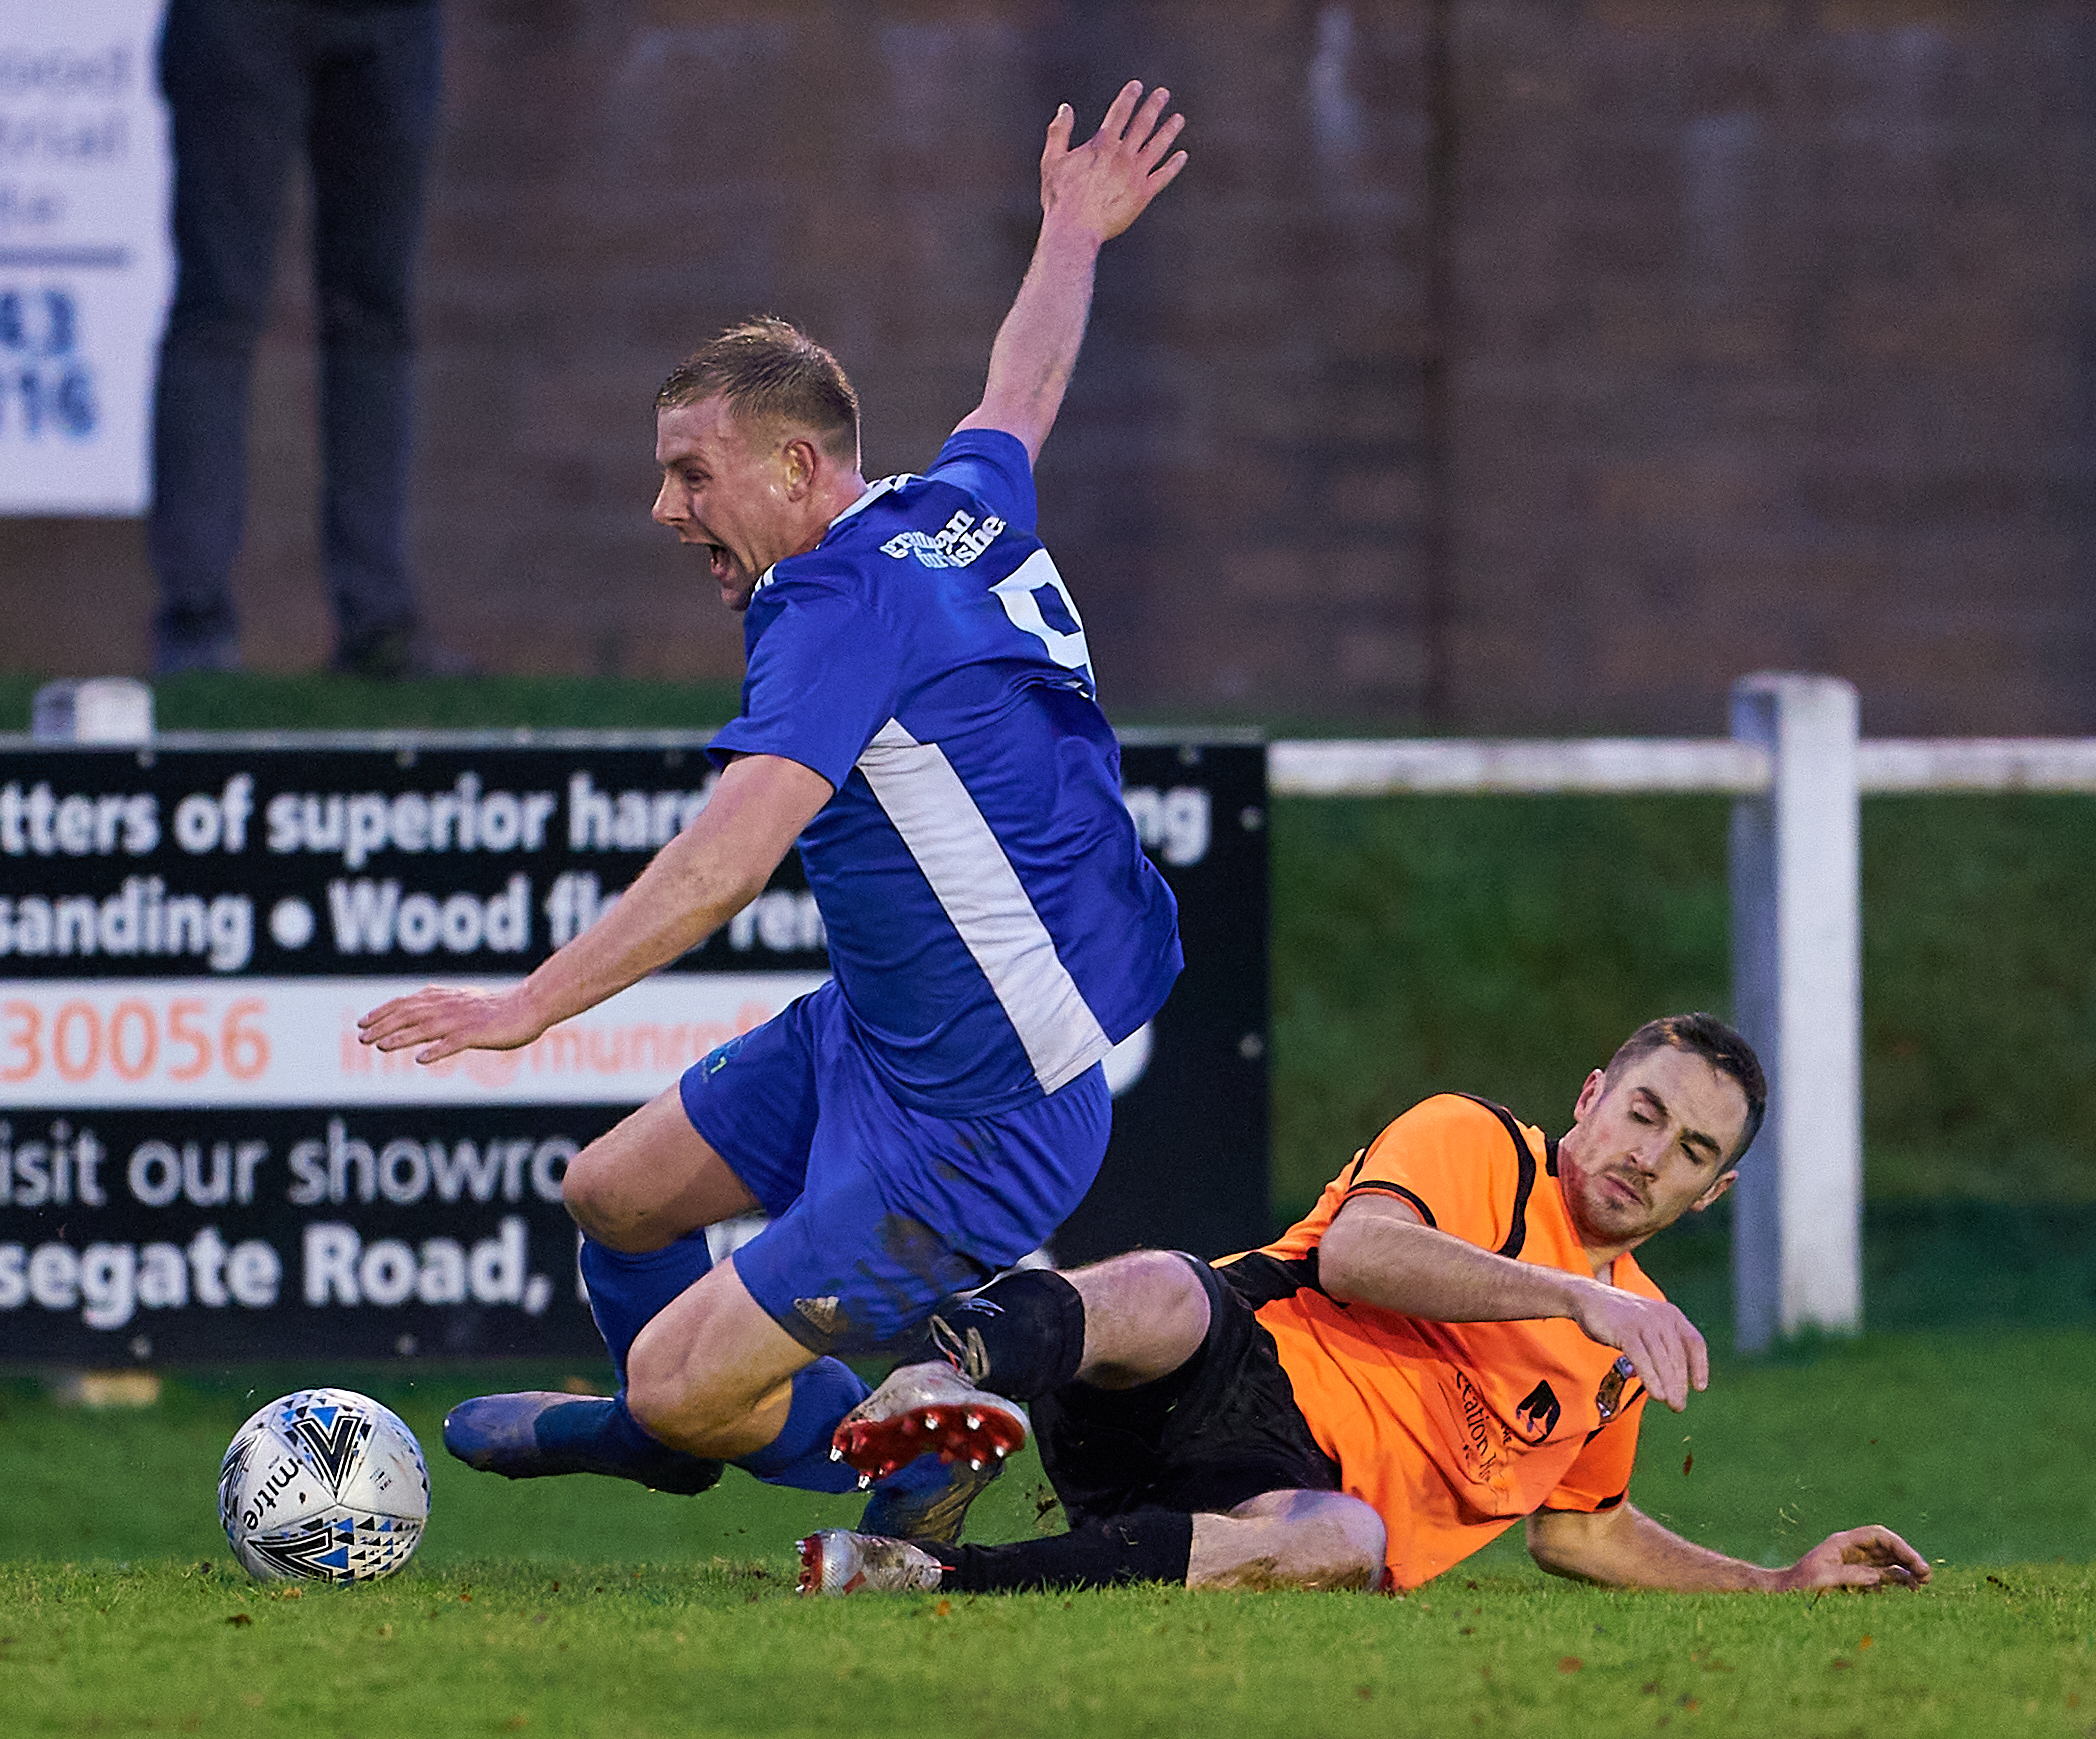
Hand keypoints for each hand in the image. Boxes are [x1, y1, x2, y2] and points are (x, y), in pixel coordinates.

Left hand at [357, 984, 545, 1064]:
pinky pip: (455, 1042)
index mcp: (445, 998)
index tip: (363, 1022)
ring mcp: (463, 1020)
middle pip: (410, 1015)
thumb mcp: (466, 1002)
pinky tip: (423, 1059)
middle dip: (383, 1025)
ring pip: (426, 1027)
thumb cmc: (501, 1007)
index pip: (407, 1003)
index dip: (383, 1012)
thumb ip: (443, 1007)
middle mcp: (449, 1007)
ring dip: (401, 1037)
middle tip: (361, 1037)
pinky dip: (438, 1049)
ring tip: (380, 1046)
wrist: (532, 1004)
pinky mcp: (479, 1033)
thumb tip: (420, 1015)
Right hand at [1040, 81, 1187, 244]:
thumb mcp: (1052, 160)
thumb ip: (1059, 132)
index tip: (1137, 86)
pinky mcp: (1143, 195)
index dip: (1129, 97)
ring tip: (1178, 119)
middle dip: (1154, 106)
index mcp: (1102, 144)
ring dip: (1169, 130)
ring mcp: (1135, 175)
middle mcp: (1122, 155)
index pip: (1119, 113)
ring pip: (1158, 146)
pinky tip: (1182, 156)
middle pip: (1143, 124)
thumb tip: (1064, 108)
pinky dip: (1174, 165)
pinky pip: (1163, 176)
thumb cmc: (1060, 198)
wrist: (1075, 229)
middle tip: (1163, 94)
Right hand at [1568, 1282, 1708, 1411]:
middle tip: (1679, 1405)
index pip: (1694, 1342)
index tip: (1699, 1387)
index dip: (1700, 1366)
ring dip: (1670, 1386)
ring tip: (1671, 1404)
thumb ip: (1661, 1343)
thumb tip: (1673, 1377)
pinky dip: (1651, 1378)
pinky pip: (1642, 1359)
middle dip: (1680, 1384)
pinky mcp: (1626, 1331)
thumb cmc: (1618, 1317)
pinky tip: (1656, 1394)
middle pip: (1678, 1356)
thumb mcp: (1646, 1324)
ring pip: (1662, 1360)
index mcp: (1671, 1315)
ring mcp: (1644, 1323)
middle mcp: (1661, 1317)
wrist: (1587, 1298)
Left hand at [1775, 1526, 1930, 1591]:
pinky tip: (1908, 1590)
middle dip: (1907, 1558)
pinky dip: (1896, 1581)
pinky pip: (1880, 1576)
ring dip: (1905, 1571)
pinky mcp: (1855, 1579)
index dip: (1900, 1546)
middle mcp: (1851, 1550)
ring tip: (1923, 1585)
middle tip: (1927, 1576)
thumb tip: (1881, 1576)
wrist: (1782, 1595)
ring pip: (1886, 1562)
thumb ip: (1853, 1575)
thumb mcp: (1825, 1579)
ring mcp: (1854, 1564)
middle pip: (1886, 1548)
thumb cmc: (1799, 1584)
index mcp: (1843, 1542)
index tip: (1916, 1563)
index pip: (1878, 1536)